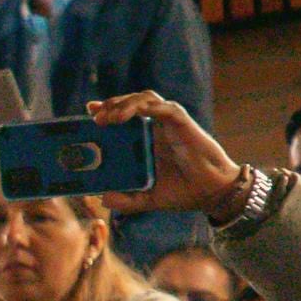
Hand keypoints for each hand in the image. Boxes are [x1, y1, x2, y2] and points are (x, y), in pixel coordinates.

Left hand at [83, 91, 244, 216]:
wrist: (211, 194)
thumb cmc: (183, 192)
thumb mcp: (147, 199)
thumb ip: (126, 200)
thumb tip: (103, 198)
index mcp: (147, 140)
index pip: (124, 117)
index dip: (107, 110)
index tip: (90, 112)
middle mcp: (157, 128)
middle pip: (131, 103)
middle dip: (111, 104)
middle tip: (94, 115)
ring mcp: (170, 123)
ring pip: (145, 99)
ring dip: (124, 103)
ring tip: (108, 116)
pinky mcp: (182, 123)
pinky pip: (163, 107)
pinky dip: (145, 107)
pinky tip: (129, 115)